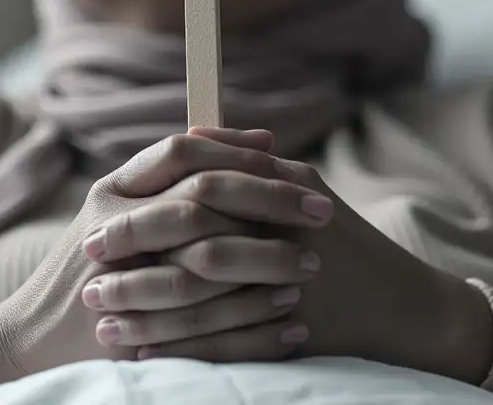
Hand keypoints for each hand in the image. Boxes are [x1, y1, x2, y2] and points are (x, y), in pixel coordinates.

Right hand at [0, 129, 332, 376]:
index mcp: (112, 191)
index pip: (180, 152)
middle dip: (267, 201)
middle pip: (202, 198)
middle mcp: (112, 225)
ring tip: (312, 266)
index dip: (235, 149)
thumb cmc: (89, 268)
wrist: (27, 337)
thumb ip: (171, 182)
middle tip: (322, 210)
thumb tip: (259, 144)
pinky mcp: (131, 331)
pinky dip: (253, 326)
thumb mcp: (119, 212)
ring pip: (205, 259)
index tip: (284, 154)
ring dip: (265, 263)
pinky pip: (204, 327)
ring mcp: (120, 279)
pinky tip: (292, 325)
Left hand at [121, 139, 492, 382]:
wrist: (404, 306)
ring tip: (105, 325)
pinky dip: (183, 351)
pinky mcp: (294, 332)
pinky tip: (149, 357)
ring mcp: (289, 285)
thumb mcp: (302, 189)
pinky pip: (228, 345)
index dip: (139, 217)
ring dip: (148, 315)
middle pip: (190, 249)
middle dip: (134, 269)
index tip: (93, 236)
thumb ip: (242, 163)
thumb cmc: (344, 243)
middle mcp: (283, 235)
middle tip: (87, 281)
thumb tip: (188, 135)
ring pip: (202, 302)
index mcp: (278, 193)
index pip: (194, 197)